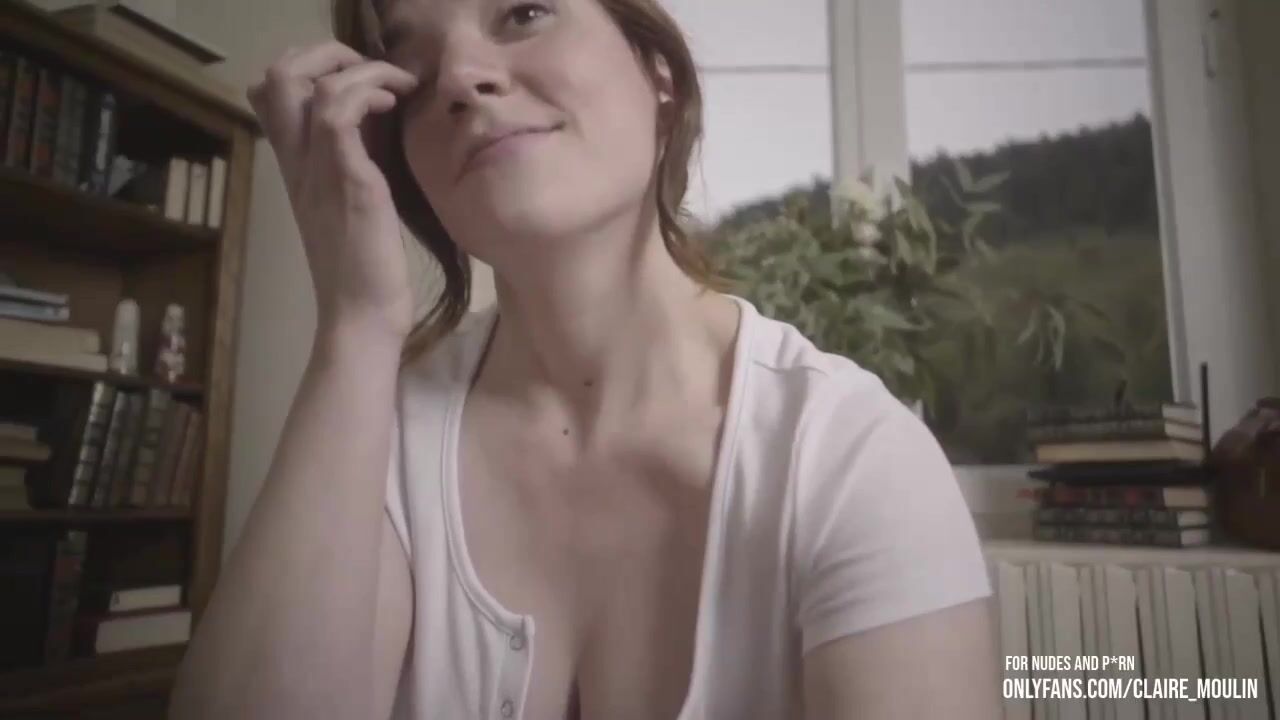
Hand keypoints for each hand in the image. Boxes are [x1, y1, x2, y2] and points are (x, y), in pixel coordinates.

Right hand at [248, 42, 419, 346]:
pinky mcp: (345, 180)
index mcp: (297, 168)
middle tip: (374, 74)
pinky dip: (368, 92)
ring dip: (357, 69)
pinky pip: (336, 112)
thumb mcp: (356, 204)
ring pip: (302, 82)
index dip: (310, 68)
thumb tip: (379, 126)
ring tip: (395, 87)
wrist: (362, 317)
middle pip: (275, 75)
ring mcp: (316, 170)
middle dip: (327, 54)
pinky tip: (394, 105)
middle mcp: (297, 163)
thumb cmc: (366, 270)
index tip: (361, 83)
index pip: (271, 94)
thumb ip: (355, 163)